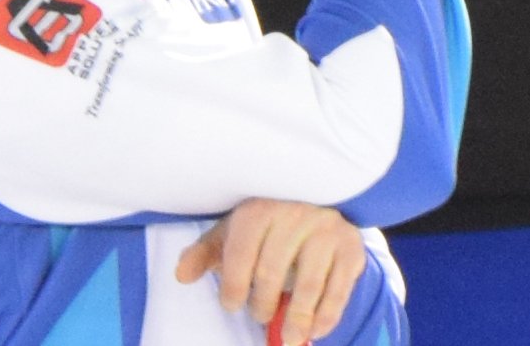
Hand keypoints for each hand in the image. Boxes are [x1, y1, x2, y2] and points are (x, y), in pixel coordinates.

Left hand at [175, 198, 365, 345]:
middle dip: (261, 304)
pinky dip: (325, 318)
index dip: (232, 286)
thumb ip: (206, 252)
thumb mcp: (234, 229)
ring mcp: (325, 230)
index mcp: (259, 208)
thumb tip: (180, 274)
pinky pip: (338, 291)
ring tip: (286, 341)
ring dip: (295, 321)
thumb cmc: (267, 222)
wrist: (318, 199)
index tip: (231, 303)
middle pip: (271, 272)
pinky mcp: (350, 247)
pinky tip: (313, 332)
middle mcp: (293, 214)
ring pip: (307, 285)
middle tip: (258, 315)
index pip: (240, 253)